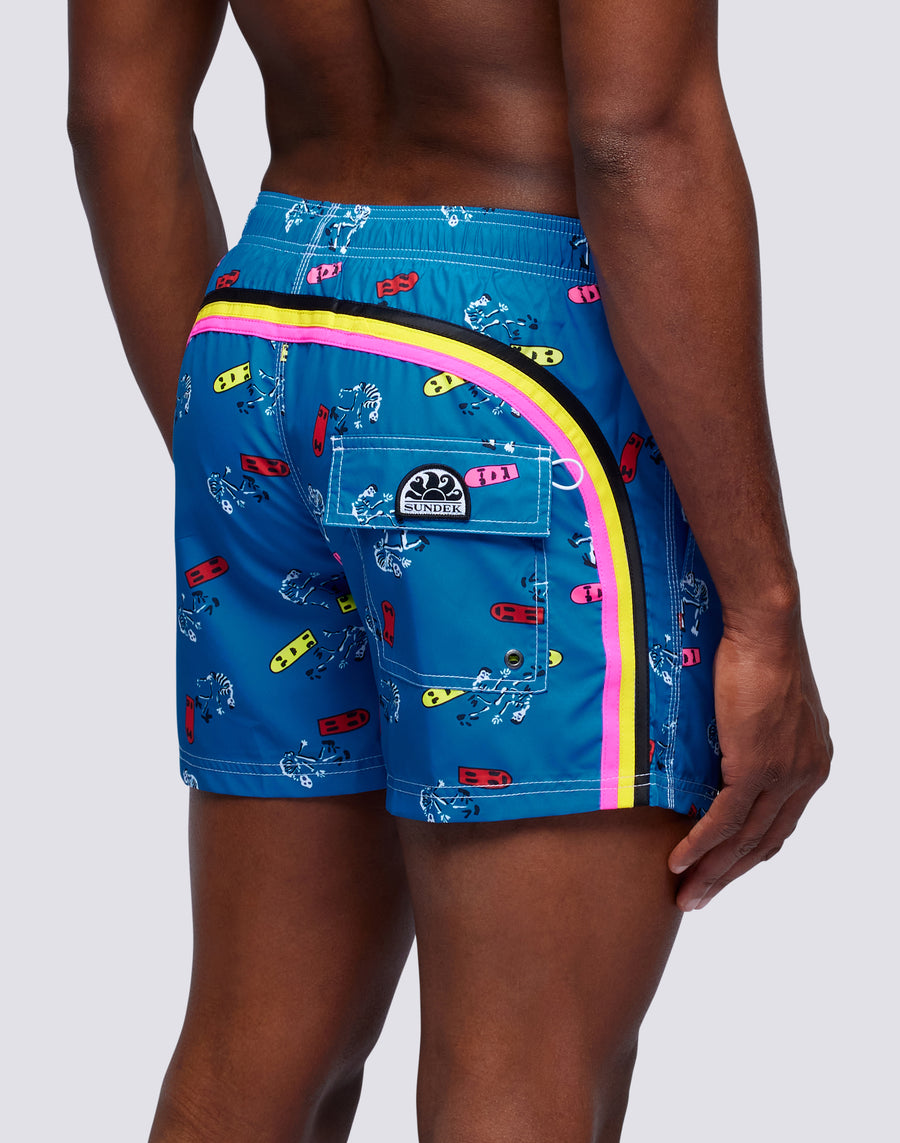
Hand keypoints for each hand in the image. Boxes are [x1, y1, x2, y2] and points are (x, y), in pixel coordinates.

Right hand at [668, 620, 830, 909]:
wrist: (764, 629)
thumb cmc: (759, 649)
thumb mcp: (762, 701)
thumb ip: (754, 733)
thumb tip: (727, 746)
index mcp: (812, 760)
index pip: (781, 821)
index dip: (751, 851)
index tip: (723, 870)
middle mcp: (806, 774)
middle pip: (766, 841)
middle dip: (730, 874)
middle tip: (699, 898)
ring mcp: (785, 773)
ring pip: (746, 839)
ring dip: (713, 872)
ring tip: (686, 896)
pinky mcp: (757, 767)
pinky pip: (726, 820)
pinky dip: (701, 846)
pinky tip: (680, 863)